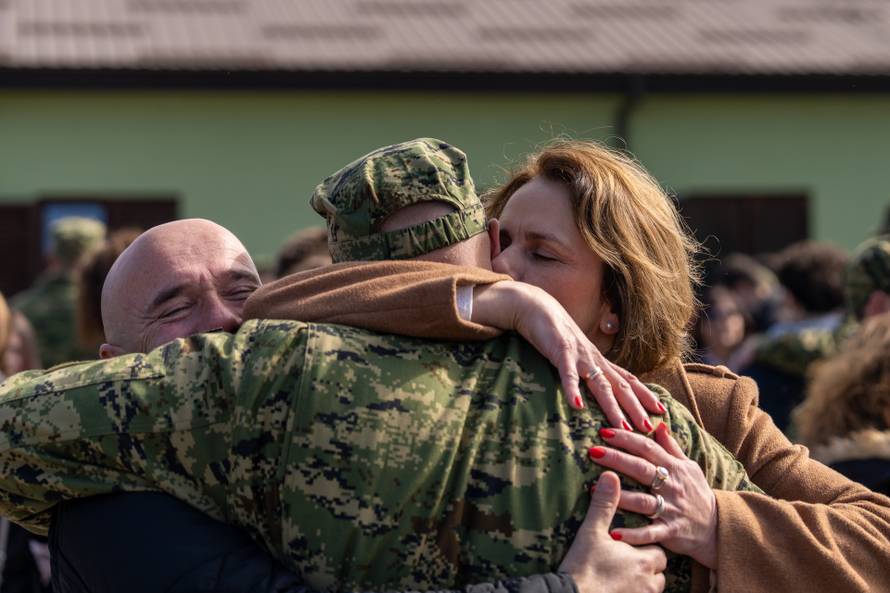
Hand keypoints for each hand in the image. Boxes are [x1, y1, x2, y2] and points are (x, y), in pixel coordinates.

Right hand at [473, 281, 664, 430]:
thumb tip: (593, 387)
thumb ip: (584, 369)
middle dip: (635, 408)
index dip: (644, 395)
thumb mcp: (574, 353)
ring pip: (600, 384)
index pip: (628, 379)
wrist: (535, 306)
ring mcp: (579, 355)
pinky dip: (573, 390)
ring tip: (622, 427)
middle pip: (620, 386)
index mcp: (598, 359)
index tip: (661, 412)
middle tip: (648, 428)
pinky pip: (567, 374)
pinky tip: (577, 406)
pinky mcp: (560, 351)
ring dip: (612, 407)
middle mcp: (594, 358)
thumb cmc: (553, 331)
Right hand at [559, 472, 666, 592]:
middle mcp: (648, 581)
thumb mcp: (591, 531)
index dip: (646, 546)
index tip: (633, 544)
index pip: (658, 551)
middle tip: (629, 558)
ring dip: (644, 580)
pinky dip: (636, 591)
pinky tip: (622, 587)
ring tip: (626, 574)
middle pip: (659, 570)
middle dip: (647, 564)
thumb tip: (610, 476)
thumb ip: (604, 504)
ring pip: (654, 587)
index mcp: (643, 559)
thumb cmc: (583, 566)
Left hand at [588, 423, 718, 568]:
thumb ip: (671, 447)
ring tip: (593, 491)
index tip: (604, 432)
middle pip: (642, 469)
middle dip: (617, 459)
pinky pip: (649, 533)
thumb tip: (658, 425)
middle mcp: (672, 486)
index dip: (627, 438)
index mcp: (674, 468)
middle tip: (592, 452)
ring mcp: (671, 509)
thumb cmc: (697, 493)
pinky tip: (613, 534)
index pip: (648, 448)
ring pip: (643, 501)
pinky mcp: (670, 531)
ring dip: (618, 496)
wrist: (717, 527)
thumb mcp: (689, 467)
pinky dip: (632, 534)